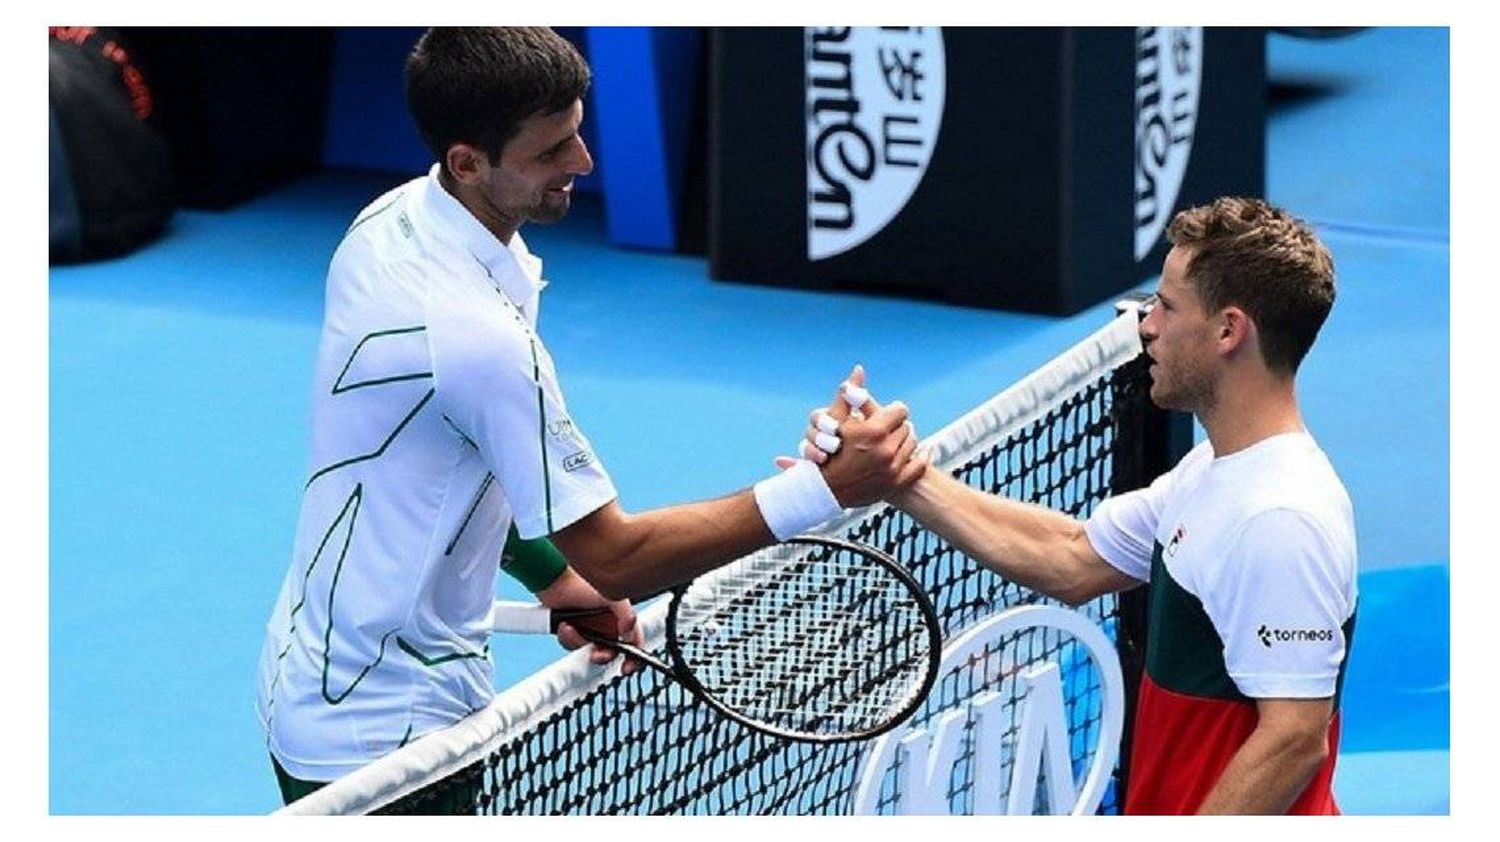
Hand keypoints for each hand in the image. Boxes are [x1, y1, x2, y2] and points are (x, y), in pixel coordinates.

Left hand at [536, 568, 644, 674]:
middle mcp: (606, 626)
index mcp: (620, 619)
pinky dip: (568, 639)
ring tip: (571, 628)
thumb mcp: (612, 597)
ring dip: (579, 643)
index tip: (627, 667)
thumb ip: (626, 614)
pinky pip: (572, 646)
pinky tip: (564, 626)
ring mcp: (590, 630)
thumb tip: (630, 632)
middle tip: (596, 654)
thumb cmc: (584, 584)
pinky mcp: (573, 633)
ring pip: (589, 650)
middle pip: (610, 652)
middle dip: (602, 655)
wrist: (555, 582)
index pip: (633, 641)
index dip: (634, 657)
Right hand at [776, 365, 927, 505]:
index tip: (886, 414)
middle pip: (906, 426)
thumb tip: (859, 369)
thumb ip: (850, 394)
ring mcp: (893, 469)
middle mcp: (886, 450)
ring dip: (904, 441)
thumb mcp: (835, 420)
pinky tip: (917, 453)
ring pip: (913, 444)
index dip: (892, 411)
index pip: (900, 410)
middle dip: (897, 426)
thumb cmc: (826, 451)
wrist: (823, 491)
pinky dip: (919, 457)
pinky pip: (919, 465)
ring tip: (893, 441)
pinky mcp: (896, 483)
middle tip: (887, 428)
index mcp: (874, 431)